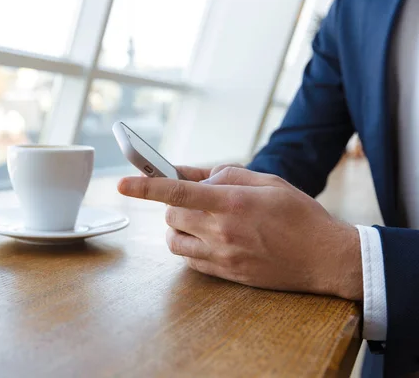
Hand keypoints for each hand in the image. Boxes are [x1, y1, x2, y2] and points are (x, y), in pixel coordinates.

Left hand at [117, 166, 362, 300]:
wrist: (325, 258)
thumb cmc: (300, 215)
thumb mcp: (268, 181)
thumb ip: (227, 174)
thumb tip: (196, 174)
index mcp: (231, 202)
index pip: (177, 191)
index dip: (145, 186)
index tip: (121, 184)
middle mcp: (222, 230)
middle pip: (171, 215)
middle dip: (174, 203)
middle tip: (194, 199)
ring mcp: (222, 255)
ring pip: (174, 241)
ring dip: (178, 227)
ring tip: (200, 220)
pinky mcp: (226, 273)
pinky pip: (190, 260)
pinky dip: (190, 246)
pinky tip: (209, 238)